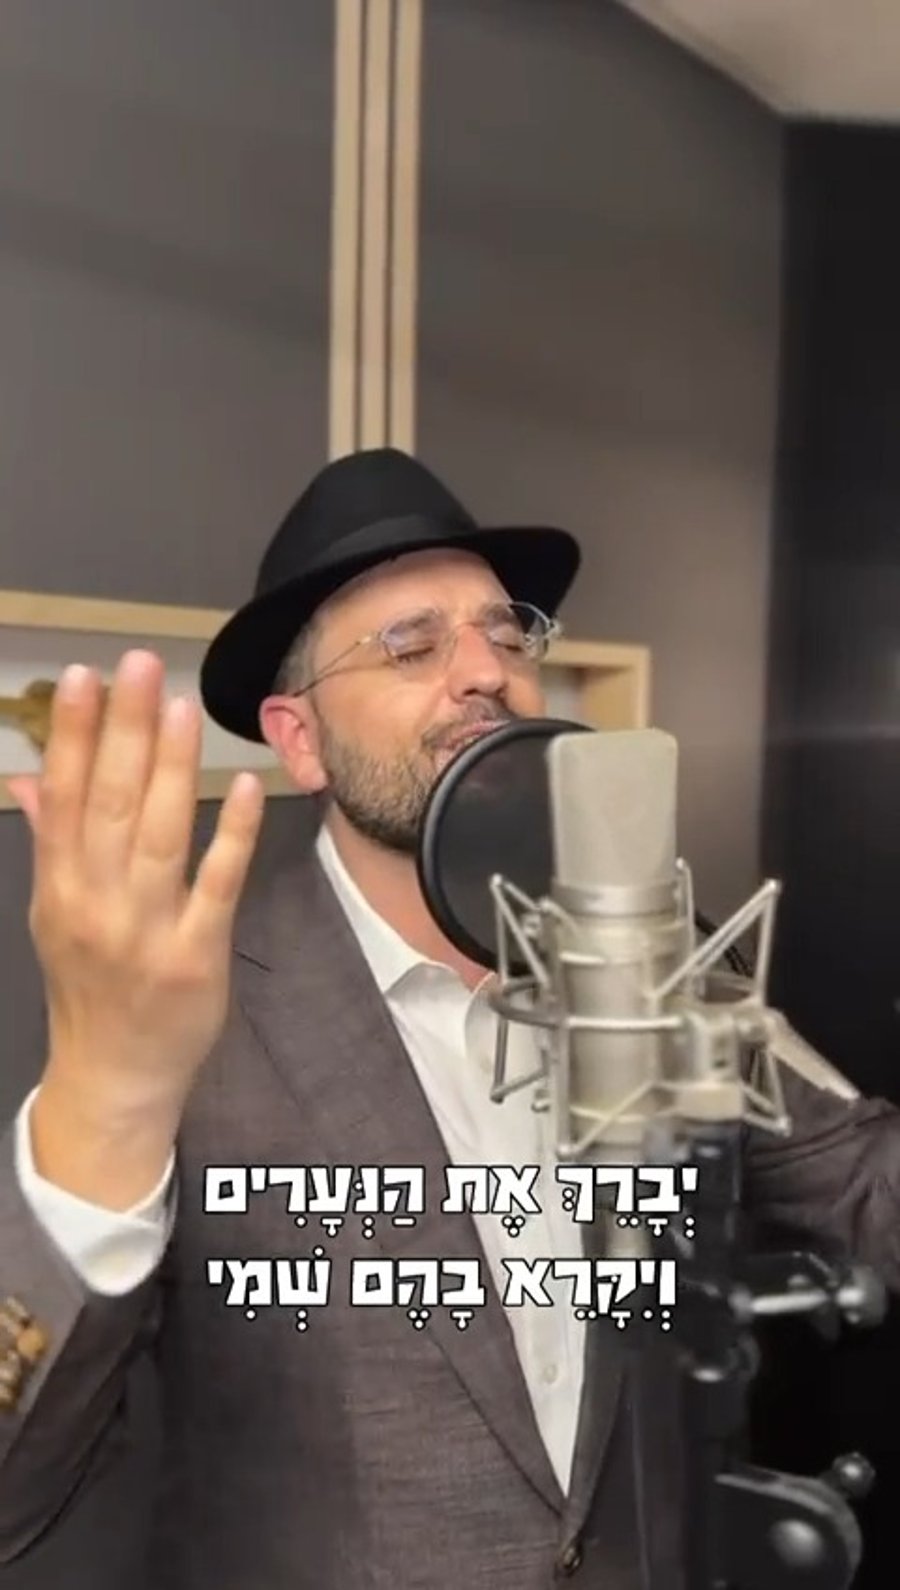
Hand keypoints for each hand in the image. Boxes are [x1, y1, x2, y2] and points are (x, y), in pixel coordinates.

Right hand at [8, 650, 264, 1120]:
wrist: (113, 1076)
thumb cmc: (89, 986)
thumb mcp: (52, 915)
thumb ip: (48, 842)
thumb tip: (29, 777)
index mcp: (59, 888)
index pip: (64, 798)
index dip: (73, 736)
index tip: (84, 678)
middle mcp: (96, 903)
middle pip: (110, 803)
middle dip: (124, 730)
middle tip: (141, 666)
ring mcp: (147, 929)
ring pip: (158, 835)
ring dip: (170, 767)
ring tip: (182, 707)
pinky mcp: (197, 954)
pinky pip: (216, 884)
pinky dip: (229, 835)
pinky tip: (240, 786)